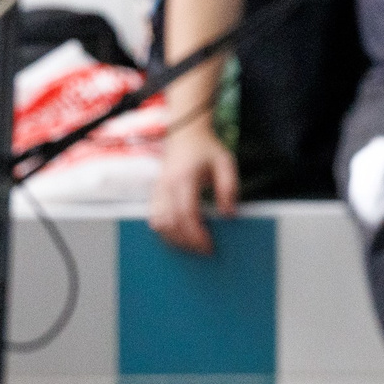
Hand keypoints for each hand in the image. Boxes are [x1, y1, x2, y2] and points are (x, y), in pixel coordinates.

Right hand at [148, 129, 236, 255]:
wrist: (185, 132)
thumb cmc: (206, 148)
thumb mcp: (225, 163)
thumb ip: (228, 188)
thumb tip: (229, 214)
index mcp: (184, 178)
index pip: (187, 213)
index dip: (197, 234)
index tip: (209, 246)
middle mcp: (167, 185)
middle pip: (171, 223)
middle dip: (188, 242)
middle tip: (204, 251)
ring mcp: (158, 189)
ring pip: (159, 223)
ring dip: (175, 239)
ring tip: (193, 246)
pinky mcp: (155, 192)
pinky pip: (154, 217)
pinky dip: (165, 231)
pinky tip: (179, 236)